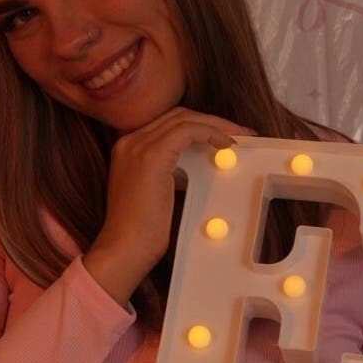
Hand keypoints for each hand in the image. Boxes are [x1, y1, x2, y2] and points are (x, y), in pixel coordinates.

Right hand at [83, 107, 252, 304]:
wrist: (124, 247)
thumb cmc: (139, 229)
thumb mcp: (152, 190)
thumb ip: (165, 170)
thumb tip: (192, 161)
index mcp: (126, 147)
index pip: (166, 123)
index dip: (197, 124)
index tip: (221, 134)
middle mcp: (129, 141)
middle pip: (176, 116)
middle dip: (210, 120)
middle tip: (238, 132)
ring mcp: (139, 146)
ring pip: (184, 119)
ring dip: (216, 124)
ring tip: (238, 136)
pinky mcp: (153, 155)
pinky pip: (189, 131)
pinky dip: (211, 132)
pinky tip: (226, 144)